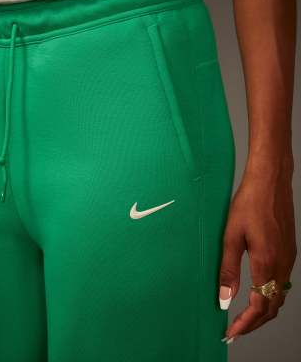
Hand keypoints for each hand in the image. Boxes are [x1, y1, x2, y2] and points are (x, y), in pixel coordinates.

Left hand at [218, 157, 296, 342]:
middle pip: (272, 306)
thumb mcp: (231, 236)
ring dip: (263, 310)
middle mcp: (282, 264)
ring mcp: (288, 258)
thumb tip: (225, 298)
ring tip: (244, 316)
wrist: (270, 182)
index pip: (259, 306)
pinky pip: (282, 282)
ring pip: (279, 295)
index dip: (245, 323)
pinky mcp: (288, 250)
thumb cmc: (248, 204)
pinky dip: (269, 295)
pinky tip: (256, 292)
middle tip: (236, 329)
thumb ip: (228, 268)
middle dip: (255, 322)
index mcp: (266, 263)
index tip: (231, 332)